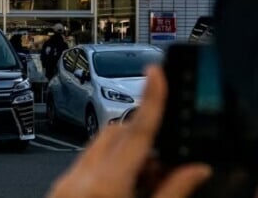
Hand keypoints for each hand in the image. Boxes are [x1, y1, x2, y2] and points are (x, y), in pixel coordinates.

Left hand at [47, 66, 211, 197]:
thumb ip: (173, 192)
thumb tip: (198, 169)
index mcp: (106, 187)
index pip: (136, 132)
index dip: (151, 99)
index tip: (156, 71)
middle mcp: (81, 181)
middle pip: (118, 134)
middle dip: (144, 140)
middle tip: (164, 168)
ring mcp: (66, 185)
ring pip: (100, 147)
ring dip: (126, 155)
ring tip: (144, 184)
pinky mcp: (60, 191)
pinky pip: (86, 164)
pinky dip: (109, 168)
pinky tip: (123, 191)